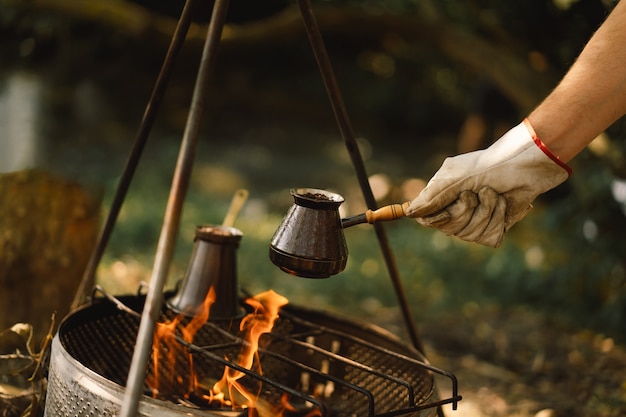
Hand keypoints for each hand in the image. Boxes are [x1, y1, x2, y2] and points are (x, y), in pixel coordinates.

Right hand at [406, 119, 570, 246]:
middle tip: (476, 193)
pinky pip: (488, 237)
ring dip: (486, 213)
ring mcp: (477, 217)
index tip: (449, 208)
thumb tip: (409, 213)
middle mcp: (457, 206)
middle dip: (466, 212)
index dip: (439, 217)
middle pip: (450, 229)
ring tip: (495, 195)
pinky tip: (504, 205)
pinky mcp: (495, 224)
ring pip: (470, 234)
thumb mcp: (455, 178)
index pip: (428, 218)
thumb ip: (432, 197)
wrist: (528, 165)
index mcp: (443, 192)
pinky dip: (498, 220)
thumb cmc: (490, 166)